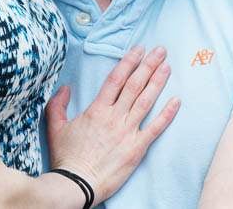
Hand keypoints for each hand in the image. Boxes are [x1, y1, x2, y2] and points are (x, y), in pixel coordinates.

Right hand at [45, 46, 180, 202]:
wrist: (77, 184)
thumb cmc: (67, 157)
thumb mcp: (55, 127)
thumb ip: (58, 105)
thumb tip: (65, 88)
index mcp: (96, 109)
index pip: (116, 79)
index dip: (129, 62)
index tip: (139, 49)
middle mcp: (114, 116)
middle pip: (135, 85)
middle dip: (148, 65)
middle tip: (160, 51)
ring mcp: (127, 132)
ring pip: (146, 101)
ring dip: (158, 82)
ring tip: (167, 67)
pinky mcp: (137, 148)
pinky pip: (155, 128)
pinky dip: (167, 114)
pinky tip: (176, 101)